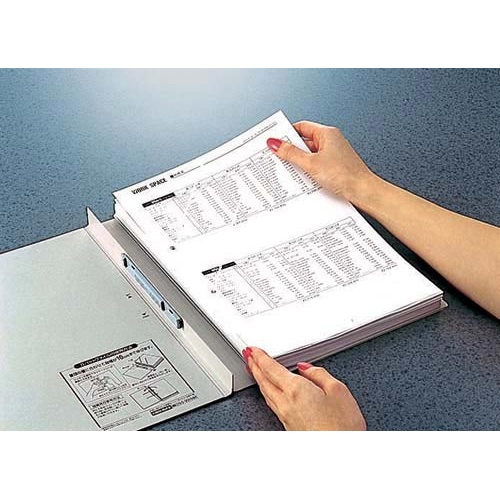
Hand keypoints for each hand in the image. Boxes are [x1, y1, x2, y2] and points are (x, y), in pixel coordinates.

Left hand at [244, 347, 365, 430]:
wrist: (342, 455)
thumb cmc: (343, 428)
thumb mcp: (339, 391)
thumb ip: (320, 375)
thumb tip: (306, 368)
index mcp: (296, 390)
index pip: (271, 368)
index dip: (259, 356)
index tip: (252, 349)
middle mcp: (286, 404)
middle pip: (264, 381)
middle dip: (254, 366)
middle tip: (248, 356)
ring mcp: (286, 417)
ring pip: (265, 393)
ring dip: (258, 379)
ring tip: (254, 370)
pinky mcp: (289, 427)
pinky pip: (272, 404)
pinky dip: (266, 392)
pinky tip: (270, 392)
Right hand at [267, 121, 378, 205]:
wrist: (363, 191)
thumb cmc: (345, 175)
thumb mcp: (311, 163)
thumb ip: (291, 153)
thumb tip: (276, 144)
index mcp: (327, 133)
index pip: (301, 127)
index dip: (286, 133)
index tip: (275, 140)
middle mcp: (331, 141)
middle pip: (304, 142)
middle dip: (291, 150)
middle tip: (279, 157)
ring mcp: (333, 154)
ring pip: (309, 155)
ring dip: (299, 163)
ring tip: (293, 171)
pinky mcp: (334, 167)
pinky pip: (315, 165)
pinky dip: (308, 170)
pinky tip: (304, 178)